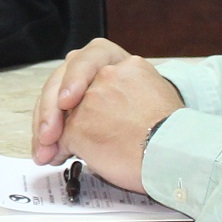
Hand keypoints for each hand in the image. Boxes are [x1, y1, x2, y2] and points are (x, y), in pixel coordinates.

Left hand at [31, 38, 180, 185]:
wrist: (177, 155)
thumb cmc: (172, 136)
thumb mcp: (150, 94)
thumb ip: (119, 92)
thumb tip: (91, 112)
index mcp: (127, 63)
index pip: (86, 63)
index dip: (70, 82)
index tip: (64, 102)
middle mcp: (107, 73)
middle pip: (64, 81)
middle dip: (49, 108)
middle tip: (45, 134)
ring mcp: (92, 98)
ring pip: (60, 112)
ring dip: (50, 133)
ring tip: (49, 151)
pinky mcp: (80, 125)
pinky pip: (62, 136)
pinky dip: (59, 149)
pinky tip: (62, 159)